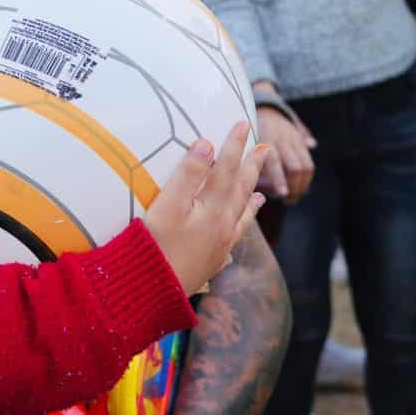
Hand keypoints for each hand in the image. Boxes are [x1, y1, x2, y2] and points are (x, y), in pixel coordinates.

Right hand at [145, 122, 268, 294]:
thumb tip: (206, 144)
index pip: (227, 169)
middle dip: (252, 168)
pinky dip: (237, 236)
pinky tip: (234, 240)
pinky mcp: (209, 265)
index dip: (234, 145)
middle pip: (241, 191)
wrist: (150, 291)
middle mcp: (223, 227)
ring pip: (241, 220)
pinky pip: (230, 246)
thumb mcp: (168, 204)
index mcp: (213, 208)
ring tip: (263, 195)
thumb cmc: (154, 244)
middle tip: (265, 149)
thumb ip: (188, 174)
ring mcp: (218, 248)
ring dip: (251, 203)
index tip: (243, 124)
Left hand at [256, 107, 314, 203]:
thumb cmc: (249, 133)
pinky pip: (309, 164)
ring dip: (302, 185)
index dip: (279, 179)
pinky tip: (297, 189)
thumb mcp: (245, 142)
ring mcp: (295, 139)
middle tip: (286, 199)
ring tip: (292, 197)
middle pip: (297, 167)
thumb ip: (248, 162)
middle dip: (294, 187)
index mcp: (265, 139)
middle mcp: (283, 138)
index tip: (282, 193)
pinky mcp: (302, 141)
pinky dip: (305, 179)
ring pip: (306, 167)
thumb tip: (251, 186)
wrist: (264, 107)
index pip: (275, 161)